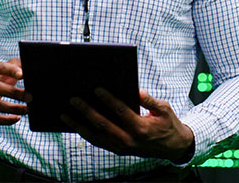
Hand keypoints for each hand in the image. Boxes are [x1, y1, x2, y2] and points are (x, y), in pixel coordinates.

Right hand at [0, 58, 27, 124]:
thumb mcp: (4, 67)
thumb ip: (17, 65)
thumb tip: (30, 67)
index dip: (10, 71)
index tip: (22, 75)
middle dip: (13, 93)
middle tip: (30, 96)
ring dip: (13, 108)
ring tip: (27, 109)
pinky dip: (6, 120)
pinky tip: (17, 117)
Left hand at [61, 89, 193, 162]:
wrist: (173, 148)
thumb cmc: (168, 124)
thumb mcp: (164, 109)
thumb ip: (149, 100)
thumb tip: (136, 90)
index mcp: (141, 128)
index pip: (121, 112)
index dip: (108, 99)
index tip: (96, 88)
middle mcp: (129, 140)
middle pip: (103, 125)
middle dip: (86, 111)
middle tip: (74, 99)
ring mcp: (122, 147)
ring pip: (96, 137)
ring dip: (79, 125)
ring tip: (65, 114)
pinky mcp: (119, 150)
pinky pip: (99, 142)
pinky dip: (85, 133)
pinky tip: (75, 124)